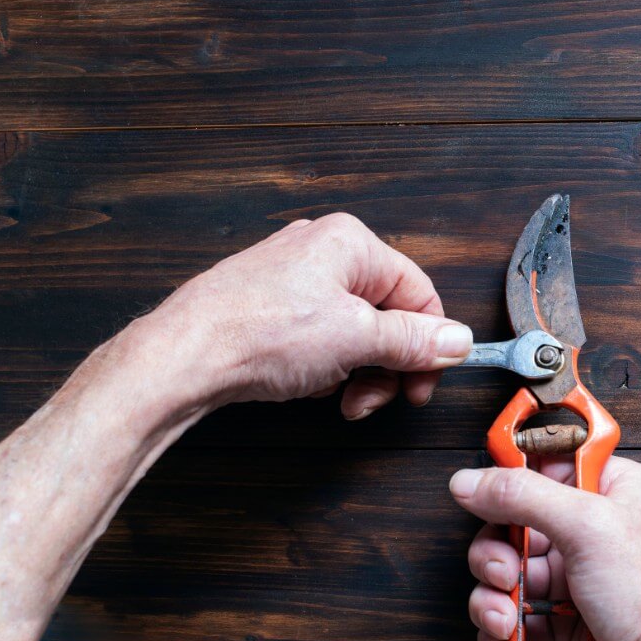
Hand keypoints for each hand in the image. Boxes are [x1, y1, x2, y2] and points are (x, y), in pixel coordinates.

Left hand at [139, 213, 471, 417]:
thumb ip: (415, 340)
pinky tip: (306, 385)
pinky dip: (323, 367)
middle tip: (377, 398)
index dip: (430, 342)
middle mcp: (320, 251)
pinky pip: (318, 338)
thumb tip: (456, 340)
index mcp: (349, 243)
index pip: (418, 292)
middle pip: (385, 314)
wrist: (184, 356)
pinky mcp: (268, 307)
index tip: (427, 381)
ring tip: (339, 397)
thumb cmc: (258, 332)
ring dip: (355, 372)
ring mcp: (290, 279)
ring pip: (352, 331)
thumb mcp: (357, 338)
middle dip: (386, 364)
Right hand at [450, 455, 640, 640]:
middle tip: (502, 573)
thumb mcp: (587, 527)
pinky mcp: (568, 617)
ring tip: (507, 621)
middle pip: (516, 521)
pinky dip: (504, 630)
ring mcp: (580, 574)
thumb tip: (471, 480)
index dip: (513, 480)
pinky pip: (516, 612)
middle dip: (496, 553)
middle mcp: (596, 527)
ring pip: (509, 571)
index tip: (486, 497)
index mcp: (615, 488)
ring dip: (494, 598)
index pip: (548, 463)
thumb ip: (522, 495)